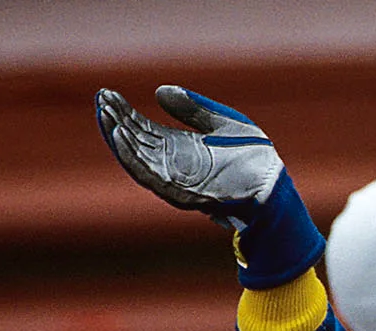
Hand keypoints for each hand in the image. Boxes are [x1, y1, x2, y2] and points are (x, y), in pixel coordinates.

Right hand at [95, 86, 282, 226]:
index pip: (143, 129)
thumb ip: (194, 109)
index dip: (124, 113)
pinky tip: (122, 139)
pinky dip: (135, 159)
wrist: (275, 186)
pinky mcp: (184, 194)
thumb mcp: (223, 123)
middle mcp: (174, 166)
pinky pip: (152, 178)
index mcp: (181, 149)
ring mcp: (177, 182)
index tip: (107, 94)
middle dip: (116, 122)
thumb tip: (159, 91)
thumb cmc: (254, 158)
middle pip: (136, 143)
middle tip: (100, 100)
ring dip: (120, 140)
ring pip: (138, 161)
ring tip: (106, 117)